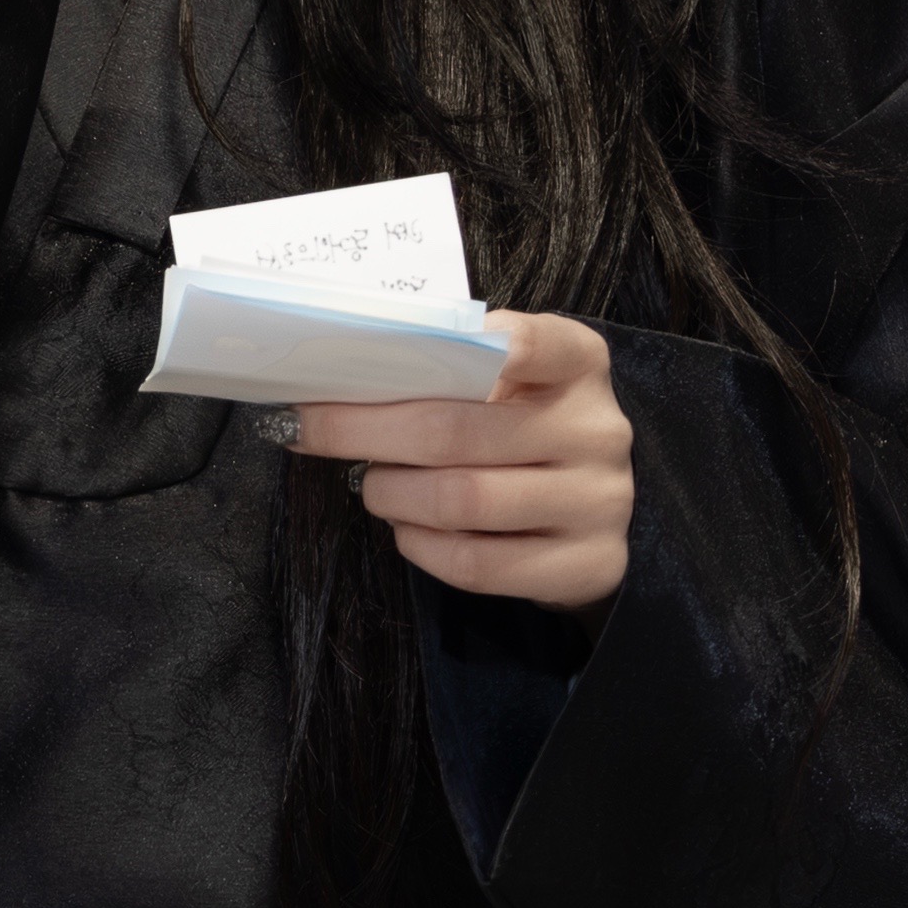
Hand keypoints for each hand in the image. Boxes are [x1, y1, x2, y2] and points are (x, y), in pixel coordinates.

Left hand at [288, 310, 633, 616]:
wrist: (592, 512)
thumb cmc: (528, 430)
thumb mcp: (514, 384)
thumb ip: (456, 370)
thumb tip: (346, 376)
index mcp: (579, 365)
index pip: (533, 342)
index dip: (466, 346)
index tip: (386, 352)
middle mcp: (596, 430)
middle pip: (456, 430)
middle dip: (364, 431)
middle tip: (311, 430)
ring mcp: (597, 502)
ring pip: (462, 501)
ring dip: (391, 494)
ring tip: (373, 486)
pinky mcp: (586, 565)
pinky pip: (477, 565)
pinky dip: (422, 546)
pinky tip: (407, 528)